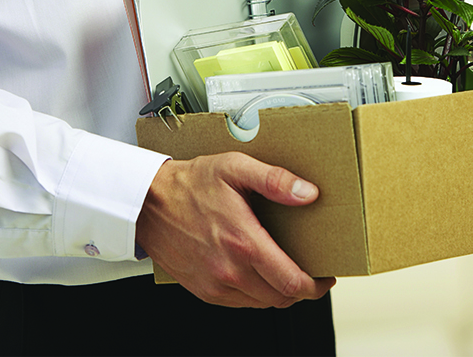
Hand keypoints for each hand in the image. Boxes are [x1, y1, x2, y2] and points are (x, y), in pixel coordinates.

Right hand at [136, 152, 335, 308]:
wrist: (146, 203)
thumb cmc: (189, 184)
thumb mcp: (235, 168)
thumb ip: (275, 180)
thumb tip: (308, 193)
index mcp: (243, 242)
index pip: (292, 281)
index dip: (316, 285)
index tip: (326, 277)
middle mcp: (229, 270)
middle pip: (281, 298)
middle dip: (303, 290)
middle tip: (311, 274)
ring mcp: (214, 284)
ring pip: (262, 304)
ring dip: (280, 293)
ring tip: (287, 273)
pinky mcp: (202, 290)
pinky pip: (240, 303)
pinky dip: (256, 295)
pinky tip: (259, 276)